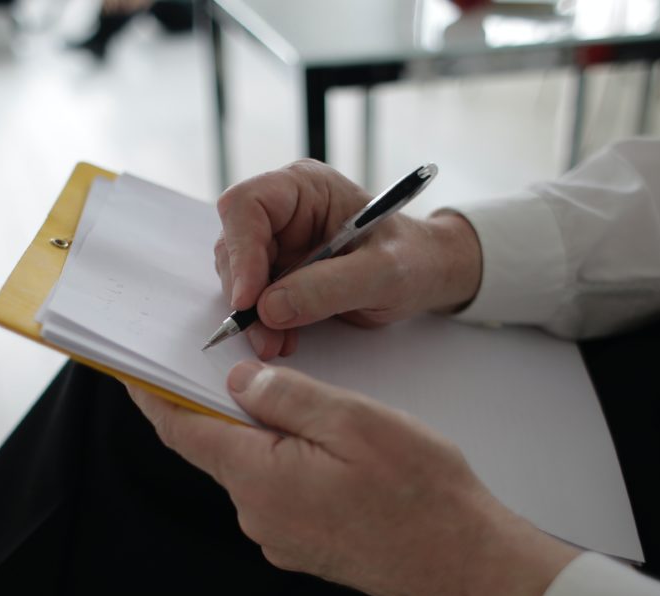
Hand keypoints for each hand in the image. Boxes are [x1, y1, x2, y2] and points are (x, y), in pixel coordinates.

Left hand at [126, 363, 578, 595]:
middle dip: (226, 409)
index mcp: (258, 477)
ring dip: (267, 438)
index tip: (132, 370)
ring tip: (320, 416)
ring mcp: (280, 538)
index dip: (153, 398)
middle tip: (253, 368)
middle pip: (219, 448)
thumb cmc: (417, 491)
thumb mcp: (353, 421)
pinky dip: (288, 466)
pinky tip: (333, 456)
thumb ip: (286, 397)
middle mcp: (256, 514)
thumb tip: (238, 384)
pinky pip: (279, 494)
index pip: (182, 431)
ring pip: (254, 470)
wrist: (463, 564)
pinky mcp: (304, 548)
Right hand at [215, 160, 482, 359]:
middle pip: (234, 244)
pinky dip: (262, 324)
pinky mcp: (279, 273)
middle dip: (245, 294)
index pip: (247, 206)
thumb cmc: (413, 260)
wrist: (425, 275)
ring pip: (238, 276)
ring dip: (252, 315)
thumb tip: (269, 307)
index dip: (240, 251)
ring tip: (278, 345)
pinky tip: (282, 341)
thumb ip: (329, 287)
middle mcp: (283, 210)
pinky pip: (254, 298)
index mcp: (305, 187)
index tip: (248, 299)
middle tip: (264, 337)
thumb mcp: (384, 273)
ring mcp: (278, 242)